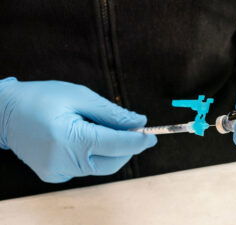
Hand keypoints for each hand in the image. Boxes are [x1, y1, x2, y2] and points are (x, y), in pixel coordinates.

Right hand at [0, 78, 156, 181]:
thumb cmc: (42, 97)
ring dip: (111, 152)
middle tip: (135, 133)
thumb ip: (112, 113)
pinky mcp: (53, 176)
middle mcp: (63, 161)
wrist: (4, 112)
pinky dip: (93, 157)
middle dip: (128, 149)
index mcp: (70, 138)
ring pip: (99, 168)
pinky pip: (84, 170)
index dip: (138, 141)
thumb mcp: (79, 96)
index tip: (152, 136)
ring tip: (105, 131)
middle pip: (111, 162)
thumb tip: (139, 122)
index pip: (116, 145)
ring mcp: (56, 172)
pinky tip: (84, 140)